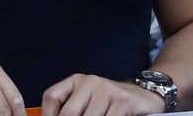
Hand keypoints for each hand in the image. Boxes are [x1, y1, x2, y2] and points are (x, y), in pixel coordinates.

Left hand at [41, 74, 165, 115]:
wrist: (145, 94)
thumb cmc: (112, 101)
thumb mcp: (88, 99)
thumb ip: (73, 108)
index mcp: (76, 81)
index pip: (51, 97)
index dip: (48, 115)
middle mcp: (90, 82)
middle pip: (69, 113)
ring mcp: (107, 91)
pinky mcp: (123, 101)